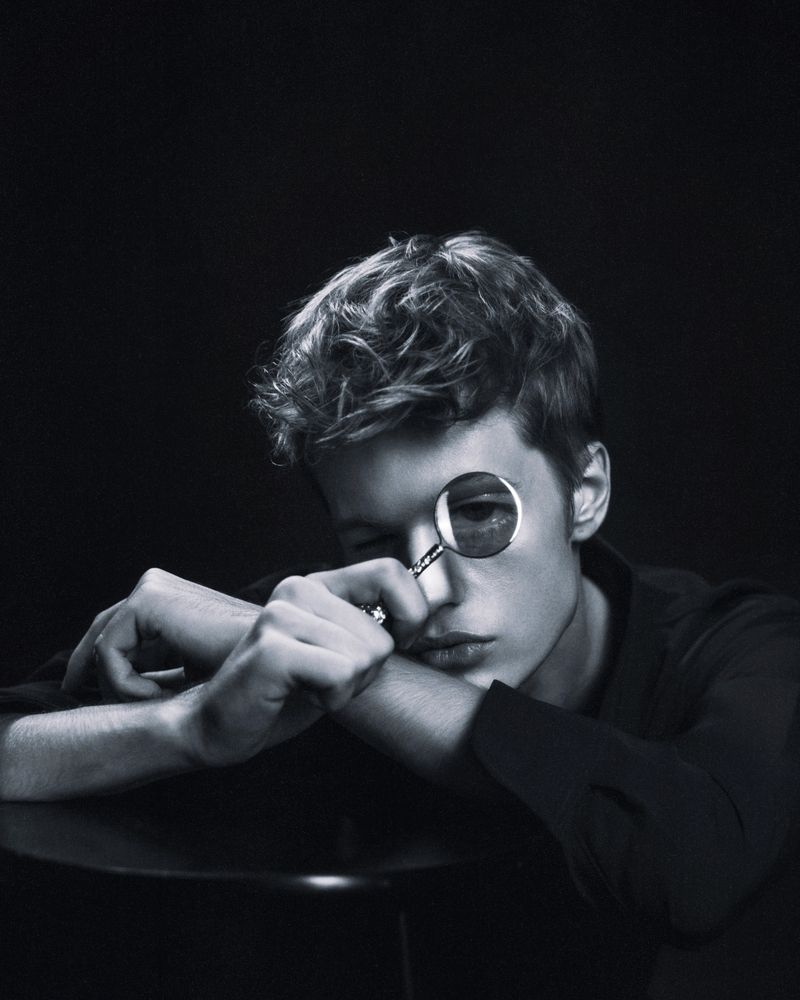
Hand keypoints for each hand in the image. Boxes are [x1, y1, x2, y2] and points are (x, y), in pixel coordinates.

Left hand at [62, 569, 259, 700]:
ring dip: (120, 688)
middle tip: (86, 702)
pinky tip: (159, 695)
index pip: (117, 632)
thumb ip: (159, 674)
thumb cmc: (243, 678)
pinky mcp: (149, 599)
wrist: (277, 663)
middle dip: (90, 673)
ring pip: (102, 649)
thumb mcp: (191, 676)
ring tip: (154, 705)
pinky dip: (125, 683)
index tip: (88, 698)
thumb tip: (107, 693)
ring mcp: (154, 587)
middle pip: (101, 635)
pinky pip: (109, 652)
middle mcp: (159, 586)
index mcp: (171, 601)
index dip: (100, 668)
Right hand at [184, 559, 428, 766]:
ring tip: (309, 686)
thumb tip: (423, 619)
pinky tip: (300, 695)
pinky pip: (341, 674)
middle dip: (365, 673)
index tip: (396, 644)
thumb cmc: (283, 693)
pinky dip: (331, 698)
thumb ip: (369, 629)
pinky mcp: (273, 648)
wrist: (221, 725)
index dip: (410, 615)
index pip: (391, 573)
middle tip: (326, 680)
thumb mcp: (336, 652)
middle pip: (381, 636)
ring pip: (364, 656)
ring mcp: (282, 615)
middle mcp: (298, 590)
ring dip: (344, 688)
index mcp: (318, 586)